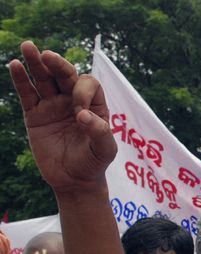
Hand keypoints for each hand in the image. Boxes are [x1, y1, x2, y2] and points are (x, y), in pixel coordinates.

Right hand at [9, 41, 116, 194]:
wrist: (74, 180)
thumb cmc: (94, 163)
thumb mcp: (105, 150)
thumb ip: (100, 132)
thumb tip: (81, 116)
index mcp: (94, 105)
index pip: (88, 85)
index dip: (82, 93)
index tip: (79, 114)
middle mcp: (73, 101)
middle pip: (65, 75)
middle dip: (58, 64)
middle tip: (48, 56)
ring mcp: (53, 106)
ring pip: (44, 80)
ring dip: (36, 63)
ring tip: (28, 46)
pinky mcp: (35, 116)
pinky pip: (27, 94)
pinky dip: (21, 79)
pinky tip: (15, 64)